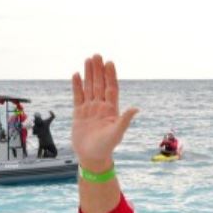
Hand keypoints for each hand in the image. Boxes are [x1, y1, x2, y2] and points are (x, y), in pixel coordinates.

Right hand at [69, 54, 137, 171]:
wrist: (91, 157)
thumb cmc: (106, 147)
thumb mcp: (117, 133)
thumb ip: (125, 120)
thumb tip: (136, 108)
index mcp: (111, 110)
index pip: (111, 88)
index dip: (110, 75)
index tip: (109, 62)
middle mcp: (101, 106)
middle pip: (100, 84)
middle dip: (98, 70)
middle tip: (97, 55)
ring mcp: (89, 109)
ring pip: (89, 87)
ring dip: (89, 74)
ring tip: (88, 60)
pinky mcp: (79, 113)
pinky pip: (77, 96)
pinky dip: (77, 86)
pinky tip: (76, 75)